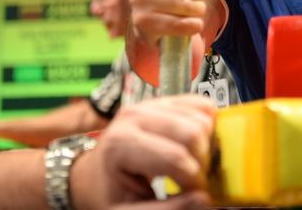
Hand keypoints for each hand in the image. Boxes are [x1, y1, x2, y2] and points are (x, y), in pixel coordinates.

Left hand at [71, 95, 215, 209]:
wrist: (93, 175)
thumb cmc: (106, 193)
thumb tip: (202, 200)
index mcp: (121, 144)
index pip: (174, 157)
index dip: (193, 179)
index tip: (196, 194)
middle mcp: (135, 117)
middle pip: (192, 132)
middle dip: (202, 160)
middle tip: (195, 178)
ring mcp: (150, 104)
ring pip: (201, 116)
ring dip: (206, 144)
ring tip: (193, 163)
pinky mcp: (164, 101)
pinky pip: (201, 105)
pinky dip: (207, 126)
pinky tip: (195, 146)